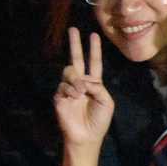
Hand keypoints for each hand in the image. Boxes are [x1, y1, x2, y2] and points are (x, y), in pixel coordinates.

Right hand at [54, 27, 114, 149]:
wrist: (86, 136)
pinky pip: (63, 87)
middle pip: (76, 59)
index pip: (94, 62)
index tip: (94, 35)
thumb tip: (84, 80)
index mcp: (94, 83)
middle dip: (75, 44)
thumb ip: (98, 86)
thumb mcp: (106, 101)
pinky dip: (70, 91)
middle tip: (73, 29)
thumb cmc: (99, 120)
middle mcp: (80, 83)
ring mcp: (69, 89)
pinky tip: (74, 98)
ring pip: (68, 72)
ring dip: (76, 80)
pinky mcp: (59, 97)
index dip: (94, 49)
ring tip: (81, 92)